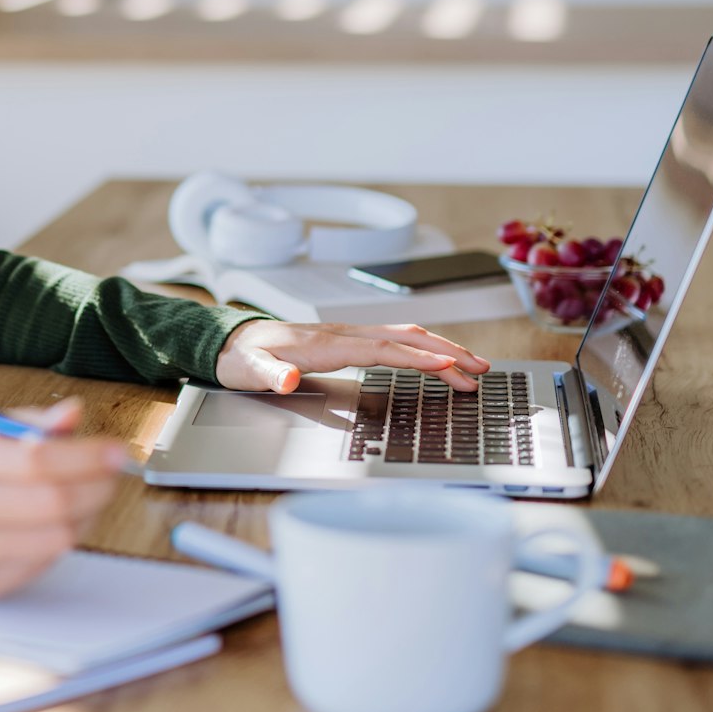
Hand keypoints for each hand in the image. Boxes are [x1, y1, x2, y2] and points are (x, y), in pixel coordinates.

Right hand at [0, 398, 126, 600]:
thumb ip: (26, 423)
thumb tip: (73, 414)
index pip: (38, 459)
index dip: (88, 456)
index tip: (117, 451)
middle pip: (52, 502)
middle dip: (98, 486)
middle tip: (114, 475)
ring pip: (54, 538)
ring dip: (86, 516)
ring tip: (88, 498)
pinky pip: (38, 565)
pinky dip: (58, 542)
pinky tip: (56, 524)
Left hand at [214, 320, 489, 393]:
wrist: (230, 342)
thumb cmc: (242, 358)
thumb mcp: (250, 371)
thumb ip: (270, 375)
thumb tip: (290, 377)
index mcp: (328, 344)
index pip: (384, 349)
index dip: (418, 358)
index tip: (450, 367)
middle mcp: (343, 334)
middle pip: (406, 339)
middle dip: (447, 353)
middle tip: (482, 370)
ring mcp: (348, 335)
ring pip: (405, 336)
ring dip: (441, 349)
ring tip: (473, 366)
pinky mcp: (348, 341)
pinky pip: (395, 341)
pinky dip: (423, 349)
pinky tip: (436, 360)